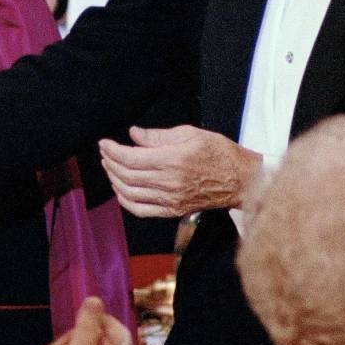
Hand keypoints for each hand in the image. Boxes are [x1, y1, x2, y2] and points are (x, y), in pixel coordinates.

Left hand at [100, 124, 260, 217]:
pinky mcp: (173, 210)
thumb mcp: (190, 134)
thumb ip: (157, 136)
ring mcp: (171, 199)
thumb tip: (133, 134)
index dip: (112, 150)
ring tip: (109, 167)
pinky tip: (120, 190)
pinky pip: (141, 210)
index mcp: (173, 160)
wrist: (241, 180)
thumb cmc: (219, 153)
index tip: (104, 143)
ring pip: (130, 193)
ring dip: (114, 180)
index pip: (131, 157)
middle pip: (126, 175)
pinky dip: (125, 201)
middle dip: (110, 162)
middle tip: (105, 153)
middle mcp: (169, 182)